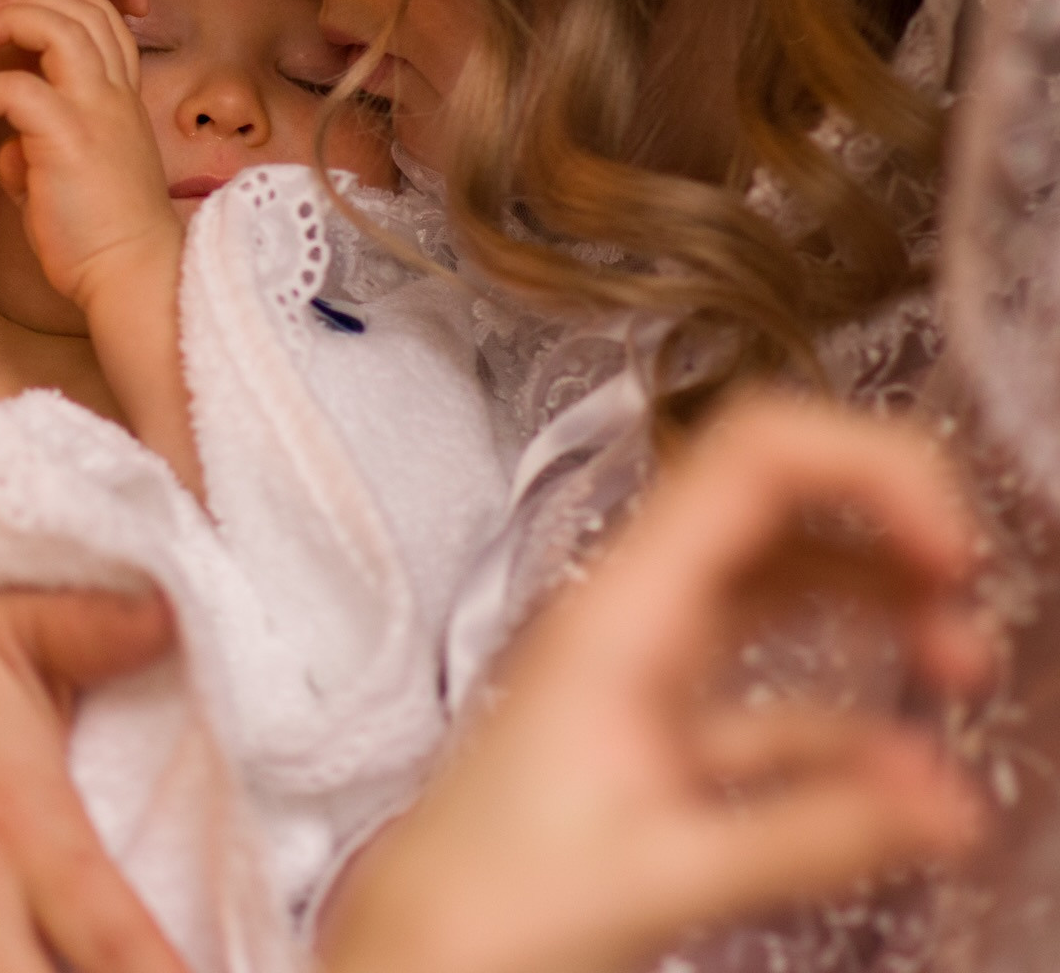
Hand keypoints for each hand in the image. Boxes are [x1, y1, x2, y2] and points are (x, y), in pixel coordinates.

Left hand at [0, 0, 181, 315]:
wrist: (129, 274)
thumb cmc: (100, 235)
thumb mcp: (74, 178)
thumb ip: (45, 150)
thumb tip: (8, 150)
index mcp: (121, 98)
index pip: (102, 17)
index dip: (60, 3)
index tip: (15, 24)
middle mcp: (114, 95)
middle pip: (82, 5)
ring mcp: (95, 113)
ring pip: (60, 26)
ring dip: (11, 18)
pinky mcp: (68, 141)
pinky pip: (19, 88)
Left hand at [322, 398, 992, 972]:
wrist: (415, 951)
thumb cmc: (487, 906)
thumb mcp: (664, 871)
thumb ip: (812, 834)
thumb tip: (946, 805)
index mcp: (619, 612)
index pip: (749, 456)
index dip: (867, 468)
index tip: (947, 543)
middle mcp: (630, 616)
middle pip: (774, 502)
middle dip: (888, 529)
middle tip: (965, 589)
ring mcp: (642, 665)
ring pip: (779, 587)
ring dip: (877, 610)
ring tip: (957, 666)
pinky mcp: (655, 729)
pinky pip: (770, 692)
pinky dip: (847, 717)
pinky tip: (904, 778)